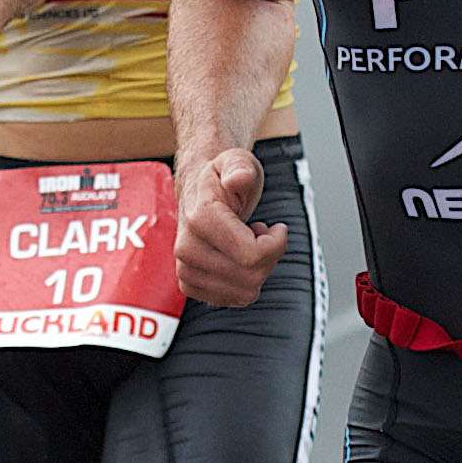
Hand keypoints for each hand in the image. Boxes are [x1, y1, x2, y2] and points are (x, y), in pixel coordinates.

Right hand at [177, 148, 288, 305]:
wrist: (197, 190)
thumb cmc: (222, 178)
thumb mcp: (237, 162)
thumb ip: (240, 168)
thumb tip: (239, 179)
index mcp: (200, 219)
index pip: (252, 256)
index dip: (276, 244)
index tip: (275, 227)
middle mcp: (187, 248)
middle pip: (251, 278)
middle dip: (268, 257)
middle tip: (260, 233)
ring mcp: (185, 269)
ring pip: (244, 294)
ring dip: (256, 270)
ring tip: (246, 243)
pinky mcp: (188, 285)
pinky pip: (232, 300)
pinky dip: (243, 282)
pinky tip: (236, 259)